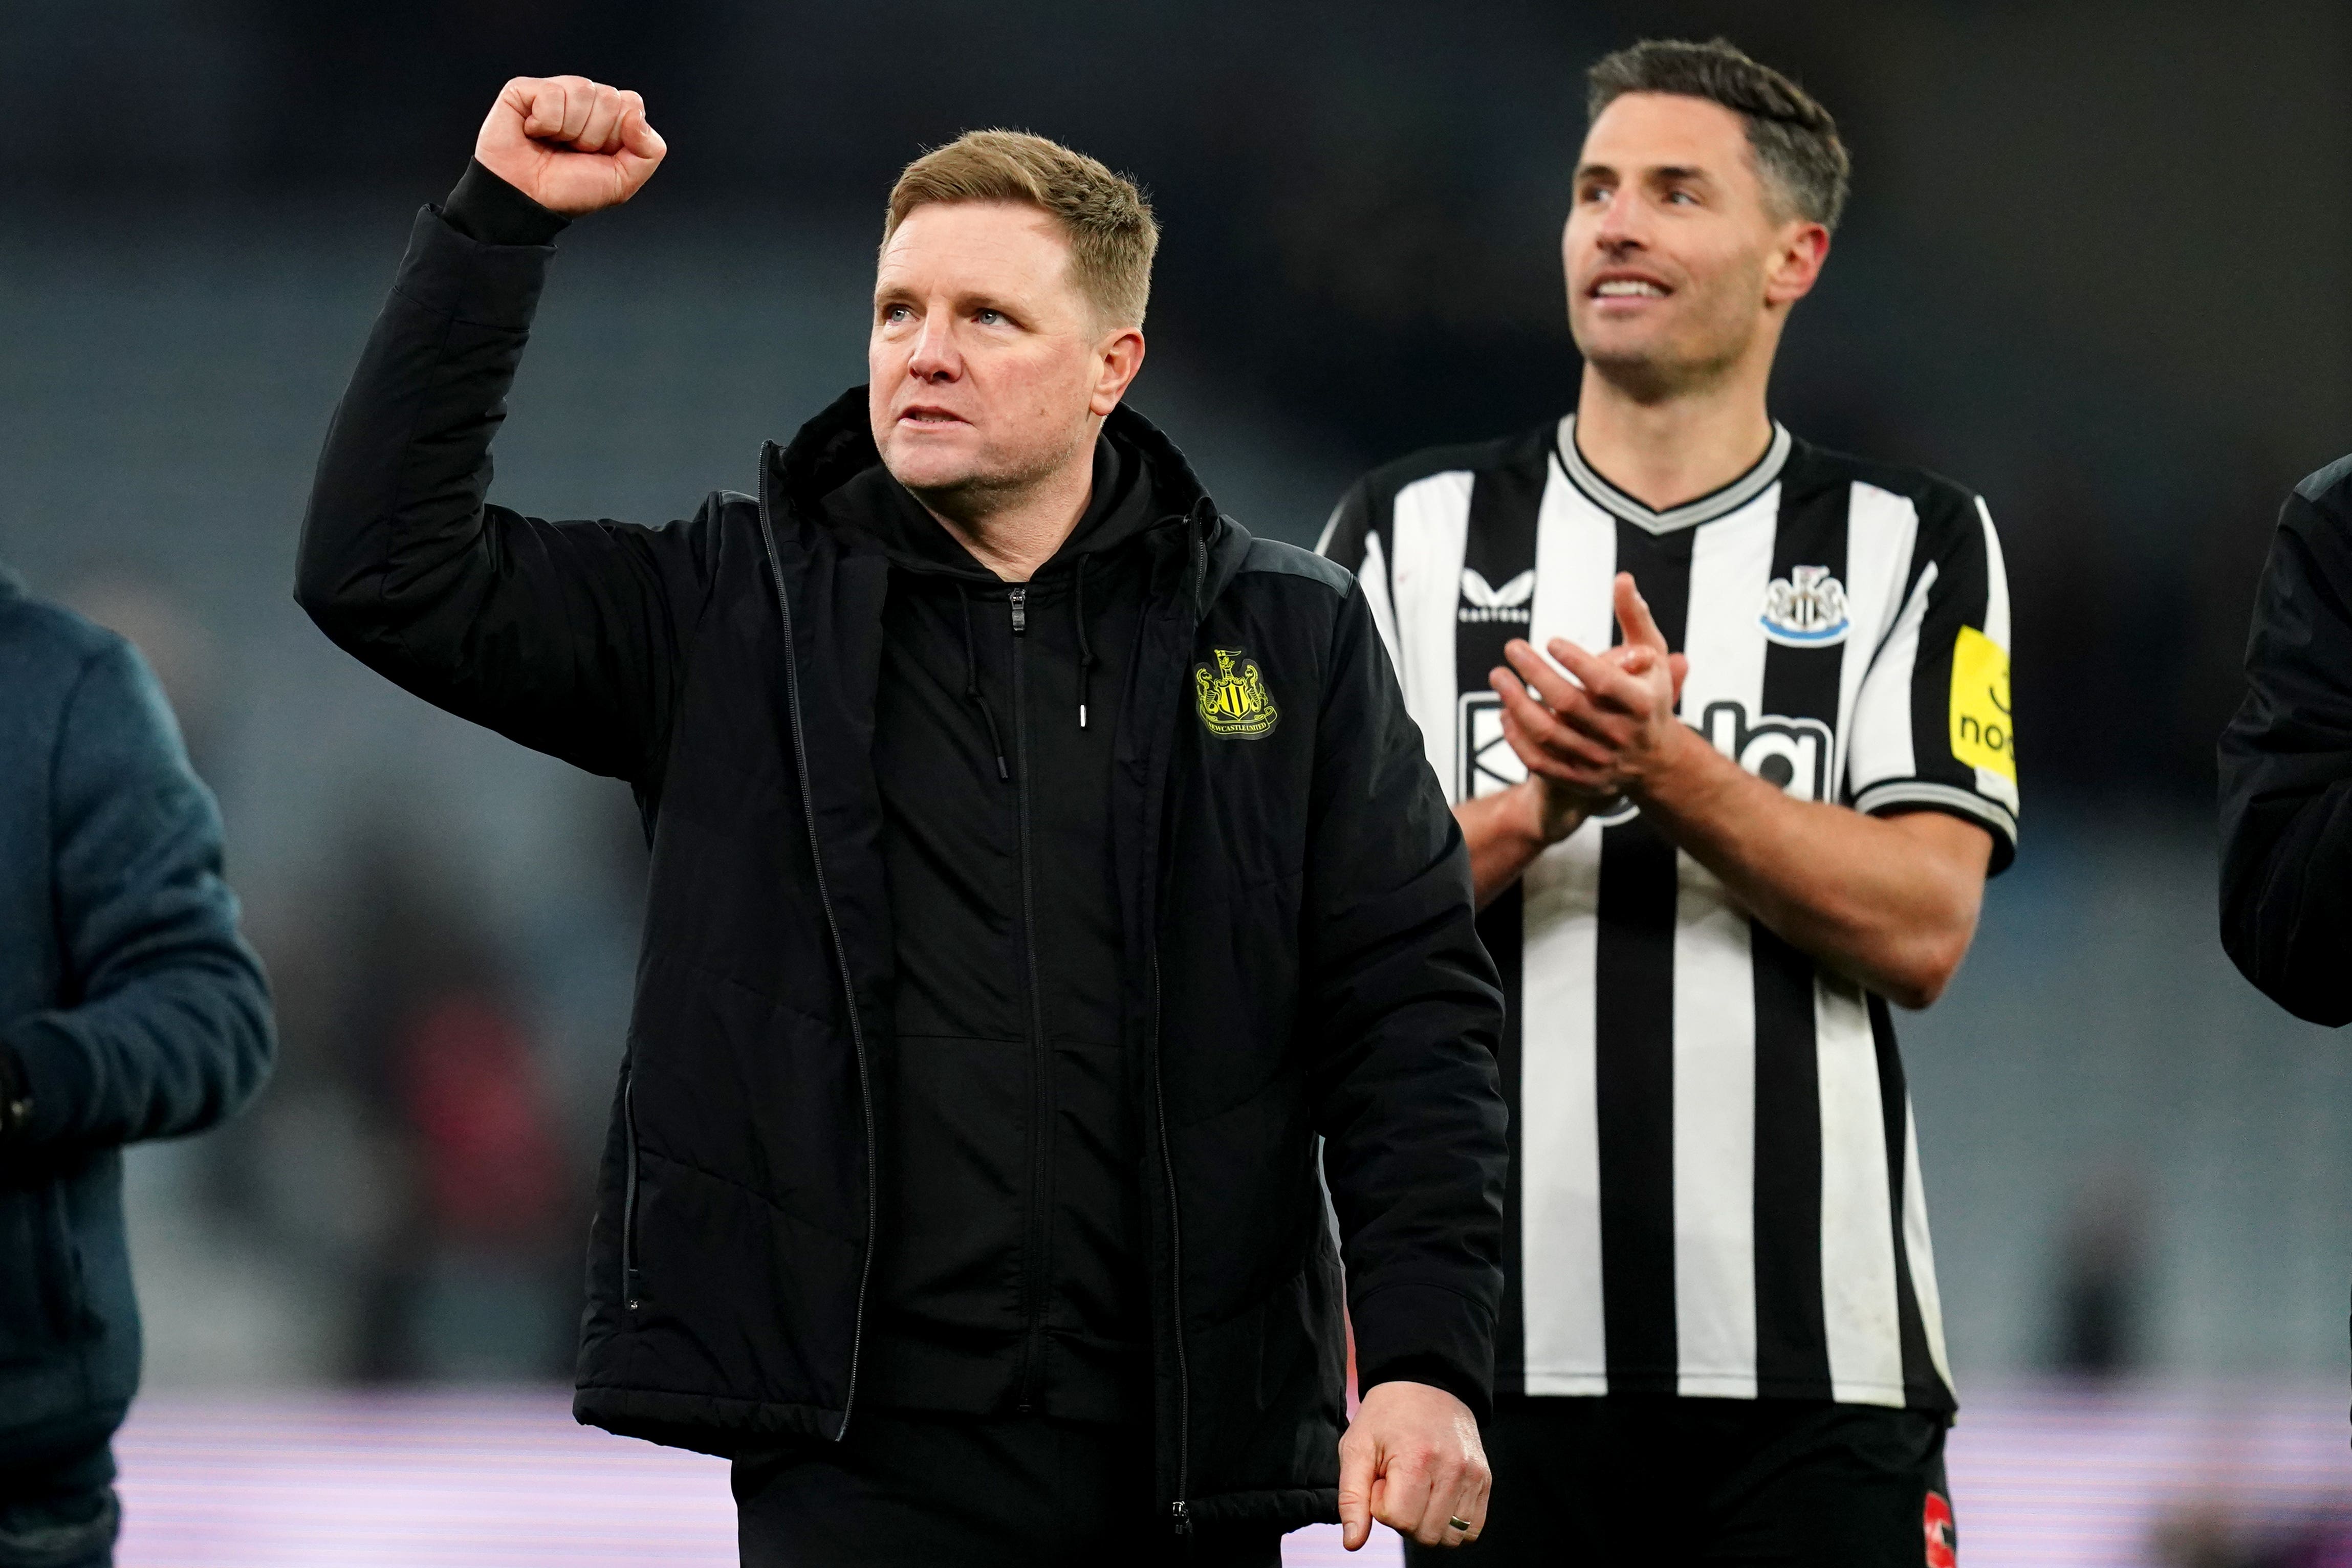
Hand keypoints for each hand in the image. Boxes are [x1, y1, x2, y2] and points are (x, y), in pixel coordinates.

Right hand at [475, 76, 666, 215]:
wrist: (527, 201)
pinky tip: (533, 133)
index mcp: (608, 118)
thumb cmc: (569, 190)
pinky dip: (545, 122)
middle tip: (573, 152)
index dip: (619, 135)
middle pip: (610, 97)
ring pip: (583, 90)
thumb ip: (649, 151)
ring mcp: (554, 93)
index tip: (599, 155)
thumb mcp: (623, 181)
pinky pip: (552, 93)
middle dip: (594, 135)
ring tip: (553, 143)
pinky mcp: (524, 90)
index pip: (631, 104)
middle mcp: (583, 102)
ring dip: (570, 129)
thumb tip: (637, 115)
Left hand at [1336, 1381, 1489, 1549]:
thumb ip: (1351, 1498)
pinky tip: (1437, 1497)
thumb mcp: (1356, 1448)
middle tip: (1399, 1483)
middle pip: (1425, 1534)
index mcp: (1416, 1458)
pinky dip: (1451, 1524)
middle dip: (1405, 1517)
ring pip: (1449, 1538)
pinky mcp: (1485, 1479)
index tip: (1382, 1478)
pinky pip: (1471, 1529)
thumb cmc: (1385, 1417)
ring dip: (1428, 1523)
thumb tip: (1353, 1543)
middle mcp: (1452, 1469)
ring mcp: (1473, 1475)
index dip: (1382, 1505)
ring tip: (1419, 1488)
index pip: (1398, 1519)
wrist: (1427, 1383)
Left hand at [1490, 572, 1689, 801]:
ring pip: (1547, 734)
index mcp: (1642, 703)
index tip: (1550, 641)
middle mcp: (1621, 735)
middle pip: (1569, 704)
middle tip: (1512, 648)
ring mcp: (1598, 761)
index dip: (1576, 661)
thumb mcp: (1653, 655)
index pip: (1604, 682)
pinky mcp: (1579, 779)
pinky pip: (1539, 762)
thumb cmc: (1648, 695)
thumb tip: (1622, 578)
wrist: (1654, 760)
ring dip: (1516, 703)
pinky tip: (1505, 713)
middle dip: (1535, 674)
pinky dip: (1517, 739)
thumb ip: (1635, 618)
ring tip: (1498, 676)